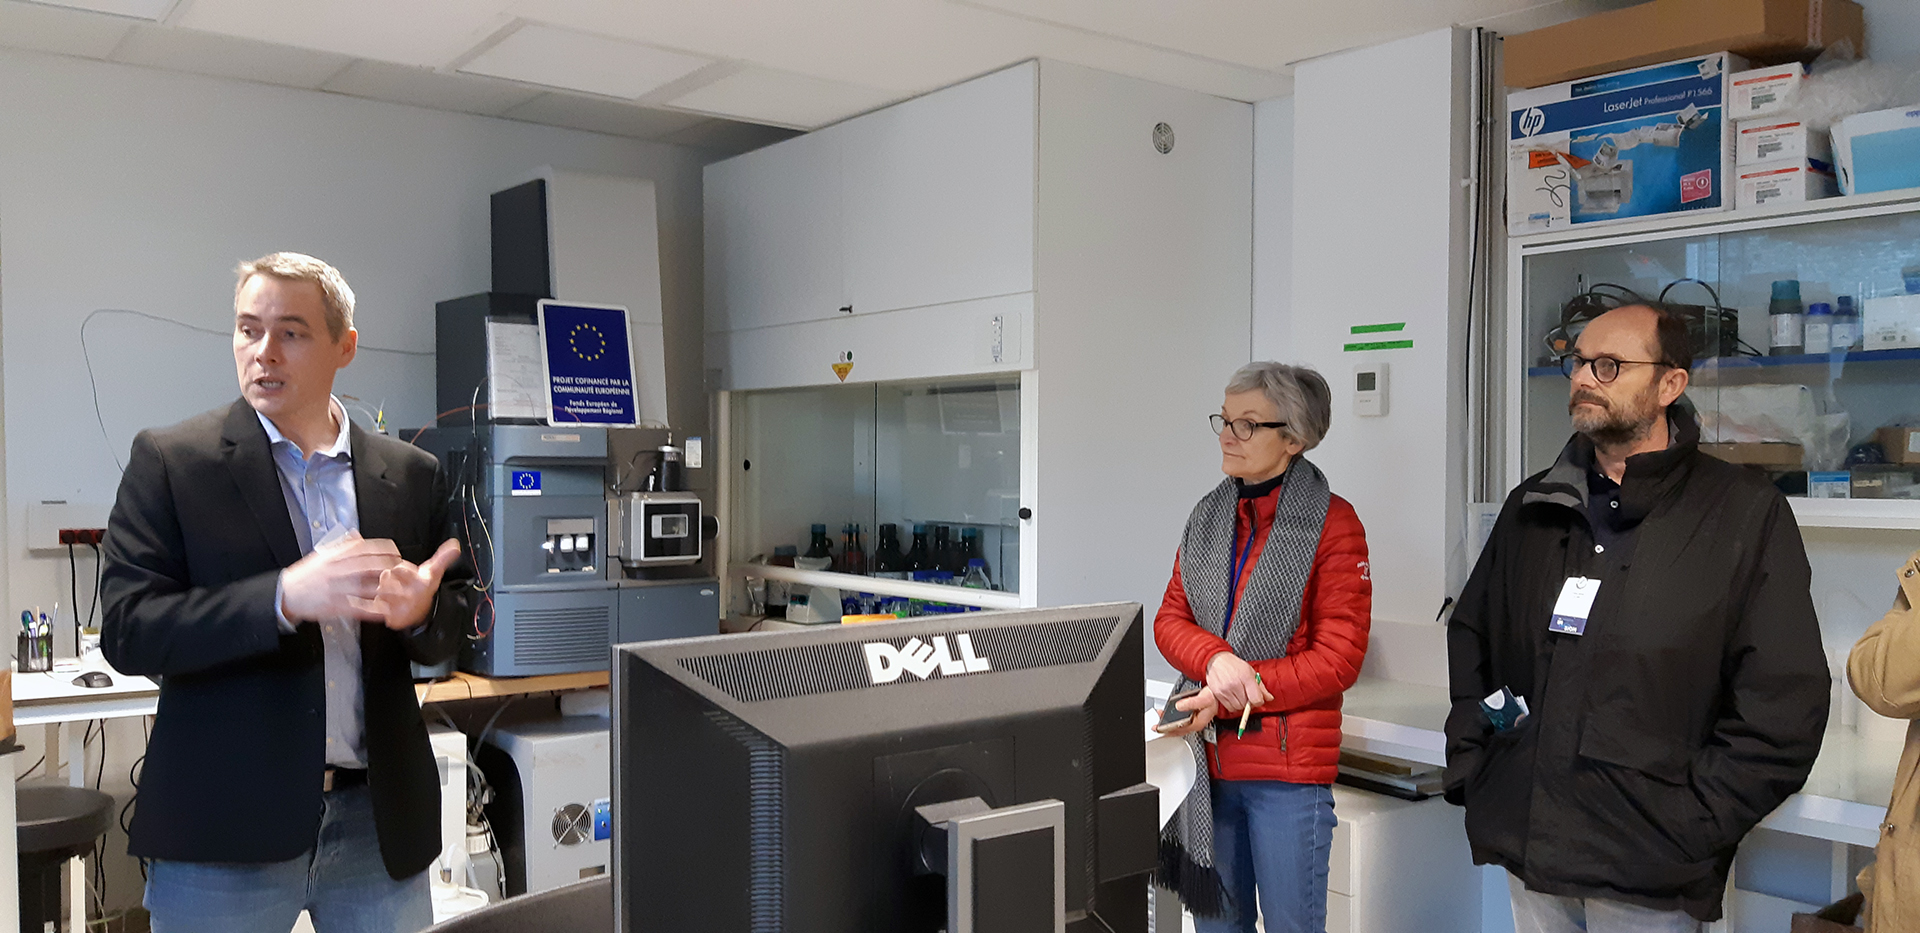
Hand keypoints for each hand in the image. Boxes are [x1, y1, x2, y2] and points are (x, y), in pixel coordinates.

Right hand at [279, 532, 403, 621]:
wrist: (286, 594)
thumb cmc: (307, 574)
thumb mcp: (322, 555)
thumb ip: (342, 546)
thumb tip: (357, 535)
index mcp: (335, 556)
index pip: (365, 548)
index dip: (385, 550)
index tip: (396, 552)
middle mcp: (337, 570)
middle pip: (371, 565)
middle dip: (390, 566)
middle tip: (403, 570)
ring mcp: (337, 588)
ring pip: (368, 587)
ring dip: (386, 588)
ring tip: (399, 588)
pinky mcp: (335, 606)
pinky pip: (359, 607)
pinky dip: (374, 609)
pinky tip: (385, 610)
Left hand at [359, 539, 462, 630]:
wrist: (423, 614)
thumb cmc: (424, 590)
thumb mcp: (434, 572)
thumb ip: (443, 557)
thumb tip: (455, 545)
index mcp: (421, 583)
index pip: (398, 567)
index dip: (400, 569)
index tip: (406, 574)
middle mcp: (412, 596)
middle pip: (386, 576)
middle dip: (390, 579)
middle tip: (400, 584)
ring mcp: (402, 609)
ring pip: (379, 590)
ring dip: (383, 591)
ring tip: (394, 594)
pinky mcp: (393, 619)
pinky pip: (377, 604)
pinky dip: (380, 603)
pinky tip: (389, 604)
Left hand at [1154, 687, 1220, 737]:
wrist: (1220, 696)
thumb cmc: (1215, 698)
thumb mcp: (1203, 699)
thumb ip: (1191, 703)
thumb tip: (1179, 706)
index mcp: (1198, 723)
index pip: (1180, 730)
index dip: (1168, 730)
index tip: (1159, 729)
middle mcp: (1196, 724)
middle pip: (1178, 730)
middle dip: (1166, 728)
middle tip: (1156, 726)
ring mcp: (1195, 721)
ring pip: (1179, 727)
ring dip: (1169, 725)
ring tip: (1160, 721)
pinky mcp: (1194, 717)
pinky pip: (1182, 722)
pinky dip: (1174, 721)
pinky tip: (1170, 717)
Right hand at [1205, 652, 1271, 713]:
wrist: (1217, 660)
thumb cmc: (1234, 665)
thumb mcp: (1250, 672)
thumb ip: (1261, 686)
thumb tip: (1269, 698)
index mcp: (1246, 677)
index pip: (1256, 699)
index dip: (1259, 701)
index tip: (1257, 699)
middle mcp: (1235, 685)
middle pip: (1246, 705)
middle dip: (1249, 703)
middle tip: (1247, 696)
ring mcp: (1225, 690)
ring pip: (1238, 708)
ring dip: (1241, 705)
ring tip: (1239, 696)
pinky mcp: (1218, 694)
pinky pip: (1229, 707)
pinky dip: (1233, 705)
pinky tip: (1233, 697)